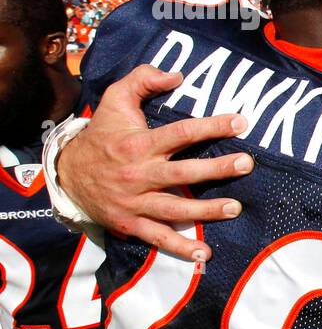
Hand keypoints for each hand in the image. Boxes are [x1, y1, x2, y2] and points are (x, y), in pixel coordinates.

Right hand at [59, 64, 254, 260]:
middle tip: (246, 163)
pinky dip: (181, 248)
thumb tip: (176, 75)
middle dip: (217, 169)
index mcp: (138, 144)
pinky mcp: (131, 223)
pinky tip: (204, 253)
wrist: (67, 173)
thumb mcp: (115, 100)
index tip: (240, 122)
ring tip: (235, 208)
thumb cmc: (101, 134)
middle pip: (183, 173)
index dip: (212, 127)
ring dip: (206, 210)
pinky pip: (158, 237)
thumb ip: (142, 80)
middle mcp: (138, 174)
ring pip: (174, 208)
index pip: (181, 133)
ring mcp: (135, 202)